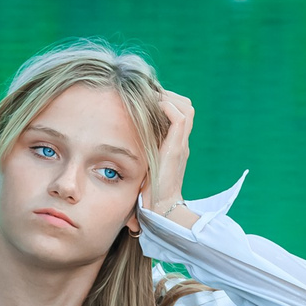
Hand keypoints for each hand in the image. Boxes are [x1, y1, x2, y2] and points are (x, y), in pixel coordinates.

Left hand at [142, 89, 195, 222]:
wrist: (161, 209)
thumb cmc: (149, 193)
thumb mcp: (144, 168)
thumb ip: (140, 155)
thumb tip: (118, 149)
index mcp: (175, 145)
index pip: (179, 112)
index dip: (165, 101)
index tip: (145, 100)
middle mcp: (181, 142)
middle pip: (186, 106)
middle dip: (168, 96)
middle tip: (147, 97)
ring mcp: (180, 144)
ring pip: (186, 108)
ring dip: (167, 99)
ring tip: (149, 101)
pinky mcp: (176, 149)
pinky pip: (179, 118)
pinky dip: (166, 108)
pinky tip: (151, 111)